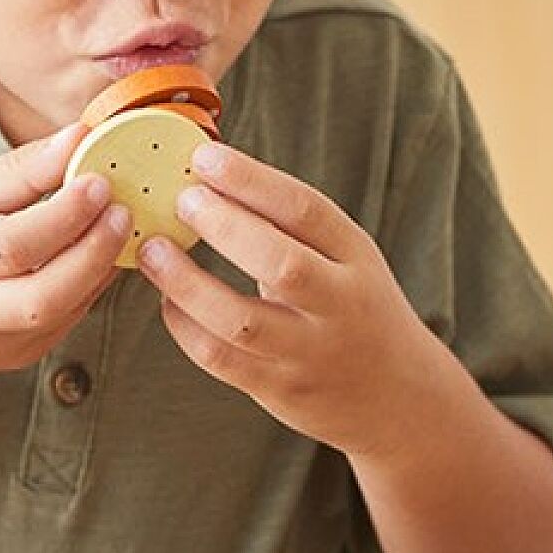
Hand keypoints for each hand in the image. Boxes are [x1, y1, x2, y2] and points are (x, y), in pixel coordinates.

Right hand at [0, 124, 130, 379]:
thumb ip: (15, 172)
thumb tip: (78, 137)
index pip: (9, 244)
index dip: (63, 214)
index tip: (99, 179)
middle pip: (39, 296)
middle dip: (92, 251)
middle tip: (123, 208)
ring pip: (59, 316)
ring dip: (99, 269)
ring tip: (119, 225)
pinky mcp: (13, 360)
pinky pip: (65, 324)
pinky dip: (90, 287)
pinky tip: (99, 254)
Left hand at [136, 143, 435, 458]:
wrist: (400, 396)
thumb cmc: (355, 306)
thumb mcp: (347, 257)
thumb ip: (291, 224)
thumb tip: (212, 175)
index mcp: (356, 257)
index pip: (306, 209)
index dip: (251, 180)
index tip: (205, 157)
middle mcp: (339, 305)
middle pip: (281, 264)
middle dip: (224, 227)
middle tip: (183, 200)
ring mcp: (310, 353)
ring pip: (241, 320)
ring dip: (187, 283)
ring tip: (153, 251)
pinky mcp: (281, 390)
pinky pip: (221, 359)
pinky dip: (185, 326)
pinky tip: (168, 300)